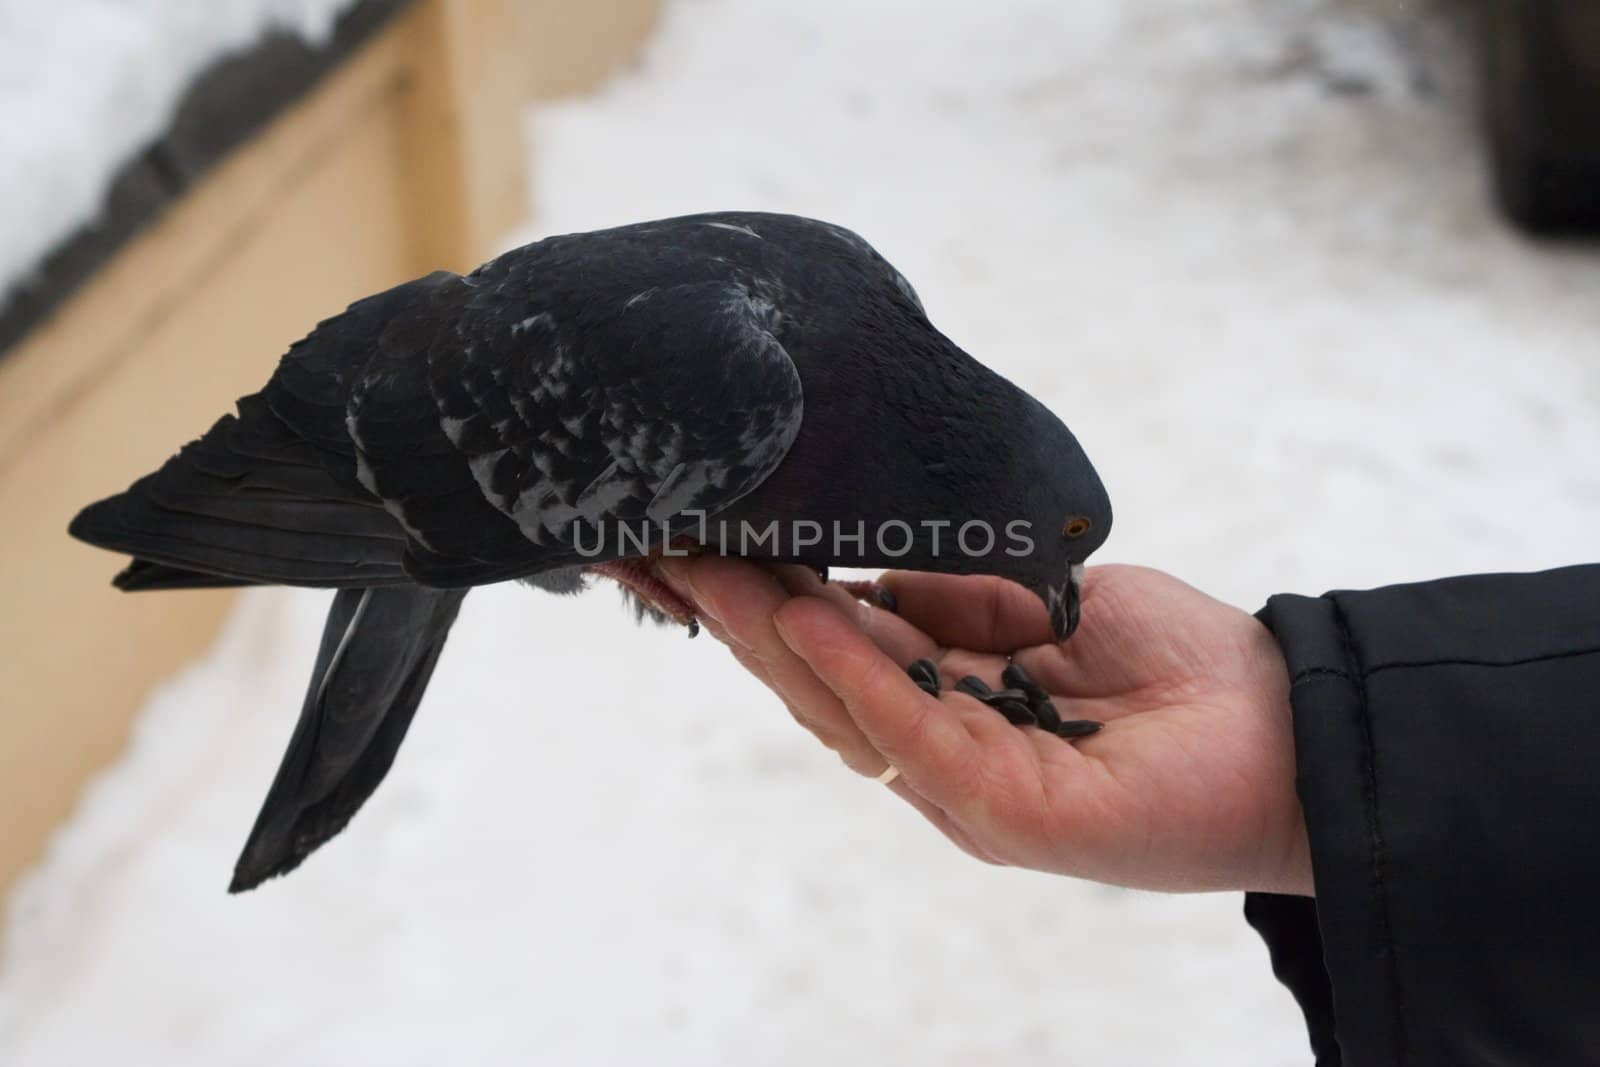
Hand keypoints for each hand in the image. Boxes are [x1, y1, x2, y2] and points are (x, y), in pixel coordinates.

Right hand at [658, 558, 1311, 895]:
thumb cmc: (1178, 670)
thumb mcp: (1042, 602)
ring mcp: (965, 789)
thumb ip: (951, 600)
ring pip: (839, 710)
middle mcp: (938, 754)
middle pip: (810, 683)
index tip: (686, 539)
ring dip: (766, 631)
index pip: (826, 652)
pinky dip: (854, 672)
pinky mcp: (1007, 810)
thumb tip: (855, 573)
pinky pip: (911, 733)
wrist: (1292, 730)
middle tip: (658, 544)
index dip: (752, 598)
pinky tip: (805, 612)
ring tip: (704, 561)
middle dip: (730, 611)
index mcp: (943, 706)